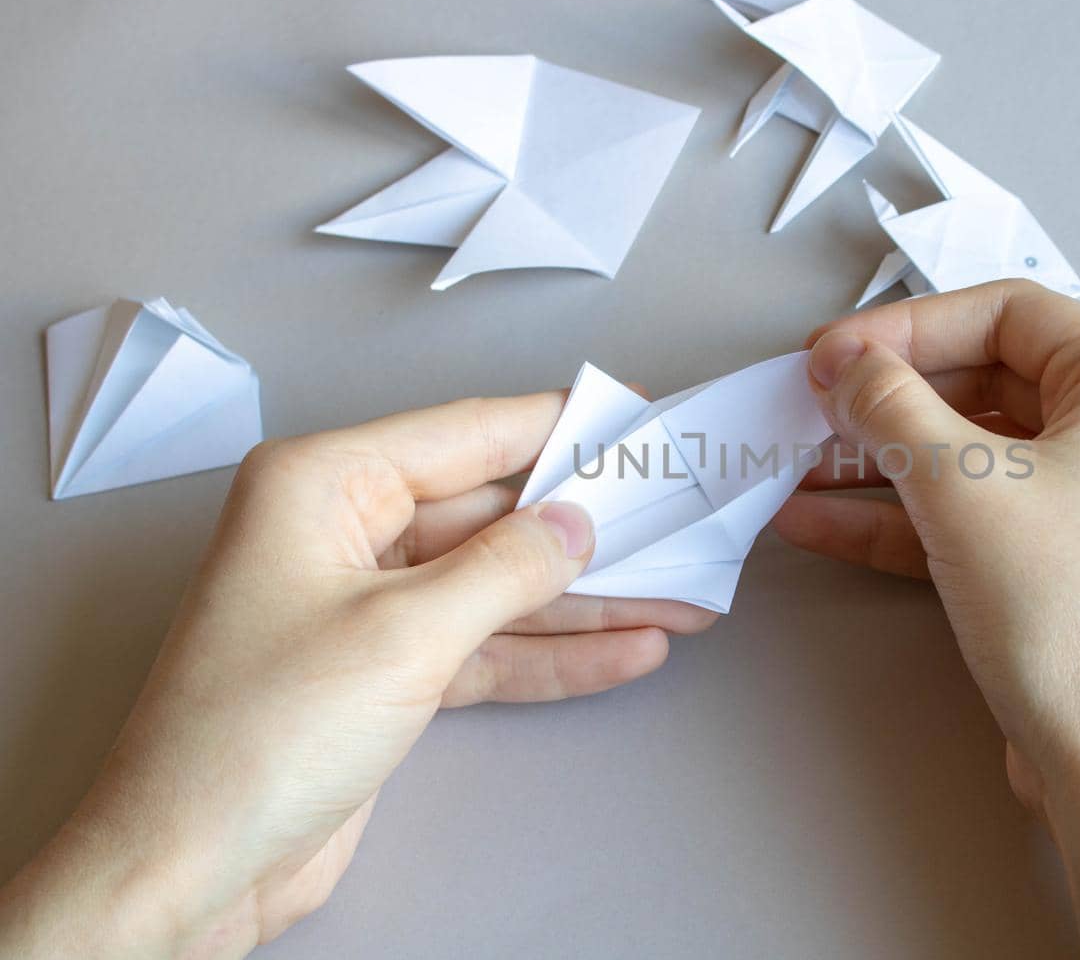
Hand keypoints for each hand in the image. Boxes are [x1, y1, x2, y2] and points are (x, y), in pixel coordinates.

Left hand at [0, 394, 714, 957]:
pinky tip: (627, 650)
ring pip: (500, 585)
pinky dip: (554, 653)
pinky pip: (488, 646)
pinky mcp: (387, 673)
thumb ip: (506, 568)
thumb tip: (577, 521)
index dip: (561, 426)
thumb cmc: (253, 736)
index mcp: (322, 486)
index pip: (468, 433)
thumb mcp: (403, 633)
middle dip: (589, 528)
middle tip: (677, 518)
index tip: (636, 420)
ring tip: (679, 596)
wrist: (194, 866)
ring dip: (589, 599)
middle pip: (493, 513)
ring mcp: (367, 605)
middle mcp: (343, 532)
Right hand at [775, 280, 1079, 957]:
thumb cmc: (1072, 612)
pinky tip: (822, 522)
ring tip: (796, 464)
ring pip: (974, 458)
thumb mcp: (960, 484)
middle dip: (888, 398)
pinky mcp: (1070, 569)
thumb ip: (890, 406)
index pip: (1006, 311)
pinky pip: (980, 519)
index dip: (906, 325)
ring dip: (882, 462)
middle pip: (987, 382)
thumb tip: (853, 368)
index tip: (832, 353)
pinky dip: (906, 518)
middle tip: (814, 407)